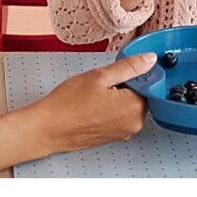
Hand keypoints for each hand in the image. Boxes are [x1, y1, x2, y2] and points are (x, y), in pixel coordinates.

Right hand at [27, 52, 156, 156]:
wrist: (47, 128)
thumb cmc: (68, 104)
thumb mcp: (100, 76)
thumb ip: (129, 66)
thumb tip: (150, 60)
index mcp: (135, 109)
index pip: (147, 82)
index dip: (131, 72)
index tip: (116, 71)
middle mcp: (133, 125)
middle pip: (139, 94)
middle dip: (124, 85)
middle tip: (101, 83)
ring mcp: (123, 133)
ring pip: (127, 104)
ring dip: (116, 96)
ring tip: (94, 95)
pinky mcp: (112, 137)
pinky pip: (118, 115)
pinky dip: (109, 107)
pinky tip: (92, 105)